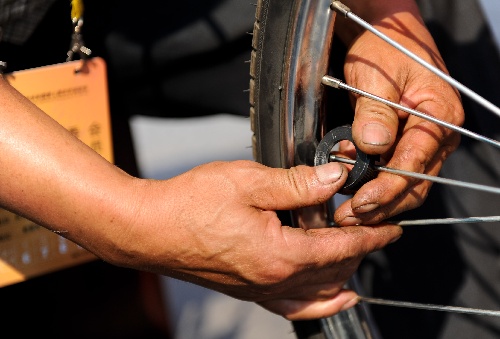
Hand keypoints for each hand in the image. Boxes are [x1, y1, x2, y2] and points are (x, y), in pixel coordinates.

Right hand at [103, 161, 400, 319]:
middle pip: (333, 270)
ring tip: (360, 258)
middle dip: (361, 251)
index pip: (341, 248)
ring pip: (318, 290)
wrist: (149, 228)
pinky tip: (333, 298)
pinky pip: (294, 307)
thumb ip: (297, 184)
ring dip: (344, 273)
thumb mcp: (249, 182)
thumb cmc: (191, 203)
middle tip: (376, 231)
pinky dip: (320, 304)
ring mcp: (259, 290)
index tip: (391, 229)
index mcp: (278, 254)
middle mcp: (273, 280)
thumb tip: (334, 180)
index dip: (370, 236)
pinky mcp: (246, 290)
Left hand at [333, 1, 462, 224]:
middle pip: (416, 182)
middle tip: (349, 216)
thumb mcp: (376, 76)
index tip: (362, 201)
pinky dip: (376, 187)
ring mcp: (423, 141)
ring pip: (407, 184)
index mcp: (439, 115)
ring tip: (348, 213)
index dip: (389, 186)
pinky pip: (396, 173)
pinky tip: (354, 195)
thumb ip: (375, 111)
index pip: (416, 161)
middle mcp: (437, 134)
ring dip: (379, 202)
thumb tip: (373, 145)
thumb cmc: (384, 50)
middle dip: (382, 204)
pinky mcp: (406, 144)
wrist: (385, 36)